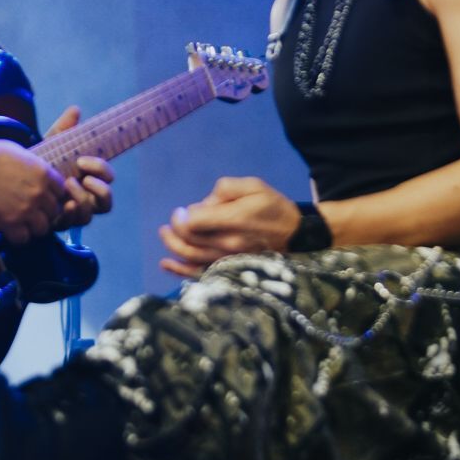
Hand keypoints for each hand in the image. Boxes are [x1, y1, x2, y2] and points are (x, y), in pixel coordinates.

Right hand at [0, 137, 65, 245]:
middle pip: (54, 213)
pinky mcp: (9, 222)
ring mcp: (26, 209)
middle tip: (30, 213)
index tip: (41, 199)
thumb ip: (35, 169)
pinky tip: (9, 229)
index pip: (61, 193)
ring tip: (20, 223)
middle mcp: (39, 193)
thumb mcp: (21, 154)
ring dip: (32, 227)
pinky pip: (23, 239)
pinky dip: (17, 236)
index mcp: (44, 174)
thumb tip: (39, 176)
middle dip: (43, 213)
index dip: (51, 196)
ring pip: (42, 229)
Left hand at [45, 106, 113, 228]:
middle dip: (100, 190)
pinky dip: (69, 215)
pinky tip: (62, 205)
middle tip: (83, 178)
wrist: (14, 177)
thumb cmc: (38, 162)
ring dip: (83, 201)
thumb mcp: (51, 144)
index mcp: (88, 178)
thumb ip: (63, 129)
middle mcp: (84, 198)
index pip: (107, 177)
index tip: (82, 160)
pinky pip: (71, 225)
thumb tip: (75, 110)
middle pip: (106, 202)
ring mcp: (72, 213)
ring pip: (89, 216)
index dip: (101, 169)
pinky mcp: (58, 223)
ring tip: (68, 186)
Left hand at [159, 177, 299, 277]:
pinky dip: (180, 270)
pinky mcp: (229, 269)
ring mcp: (227, 259)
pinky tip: (166, 264)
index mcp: (233, 220)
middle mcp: (228, 243)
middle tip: (172, 220)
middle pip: (188, 240)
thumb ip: (225, 190)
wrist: (295, 235)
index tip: (181, 210)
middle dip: (174, 229)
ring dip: (172, 246)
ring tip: (165, 234)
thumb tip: (203, 204)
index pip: (193, 222)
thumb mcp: (254, 186)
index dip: (181, 217)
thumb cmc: (272, 207)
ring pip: (190, 257)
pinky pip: (200, 273)